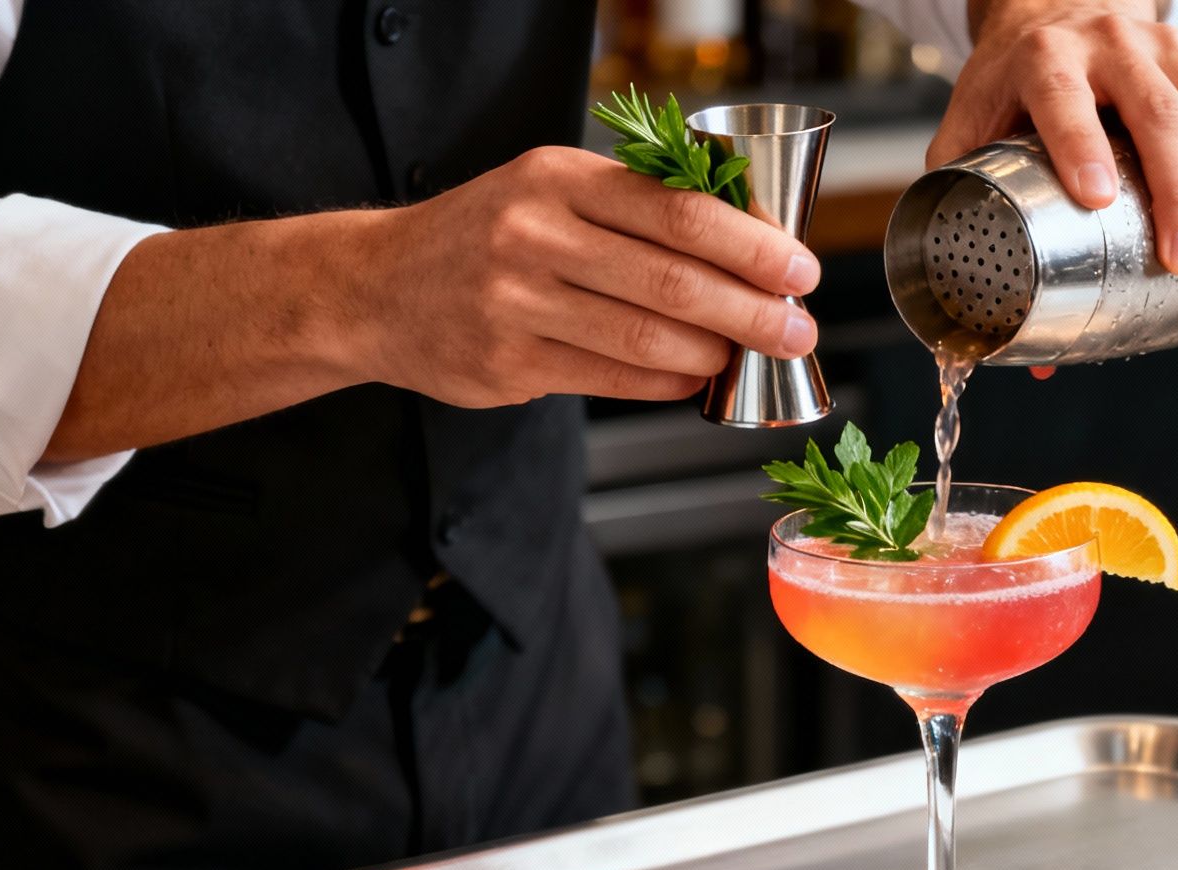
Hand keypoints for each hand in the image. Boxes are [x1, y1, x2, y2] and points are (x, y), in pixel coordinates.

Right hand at [361, 146, 820, 406]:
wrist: (376, 286)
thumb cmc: (488, 236)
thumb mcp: (552, 191)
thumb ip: (635, 210)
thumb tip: (749, 249)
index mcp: (560, 178)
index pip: (681, 212)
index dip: (754, 246)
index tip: (801, 270)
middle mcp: (535, 235)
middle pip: (674, 281)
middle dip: (752, 311)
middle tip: (797, 329)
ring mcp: (517, 302)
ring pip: (647, 338)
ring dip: (715, 354)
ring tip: (749, 356)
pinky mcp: (508, 363)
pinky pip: (614, 378)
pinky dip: (668, 382)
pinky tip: (694, 377)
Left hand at [935, 1, 1177, 280]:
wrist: (1059, 14)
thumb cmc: (1013, 89)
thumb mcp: (973, 133)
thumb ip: (975, 220)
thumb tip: (1018, 344)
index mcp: (1044, 57)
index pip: (1062, 96)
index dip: (1079, 144)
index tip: (1096, 199)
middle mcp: (1110, 42)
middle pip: (1158, 114)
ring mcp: (1168, 46)